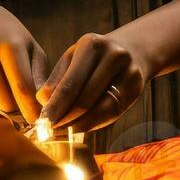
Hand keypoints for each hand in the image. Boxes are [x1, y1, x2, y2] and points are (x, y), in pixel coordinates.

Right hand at [0, 2, 49, 121]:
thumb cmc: (8, 33)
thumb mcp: (30, 45)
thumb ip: (39, 74)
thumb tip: (42, 105)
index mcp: (9, 46)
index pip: (23, 87)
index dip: (33, 109)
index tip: (41, 120)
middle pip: (7, 102)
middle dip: (18, 105)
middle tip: (22, 97)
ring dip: (4, 102)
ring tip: (6, 84)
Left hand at [35, 31, 152, 131]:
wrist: (131, 50)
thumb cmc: (93, 57)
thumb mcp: (72, 58)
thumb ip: (57, 79)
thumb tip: (41, 102)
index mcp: (92, 45)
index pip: (70, 83)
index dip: (55, 107)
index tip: (42, 122)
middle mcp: (114, 56)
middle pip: (86, 99)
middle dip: (65, 119)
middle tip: (49, 132)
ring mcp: (129, 73)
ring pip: (101, 110)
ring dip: (79, 126)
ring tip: (62, 133)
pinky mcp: (137, 89)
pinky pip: (112, 114)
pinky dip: (93, 124)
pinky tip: (79, 128)